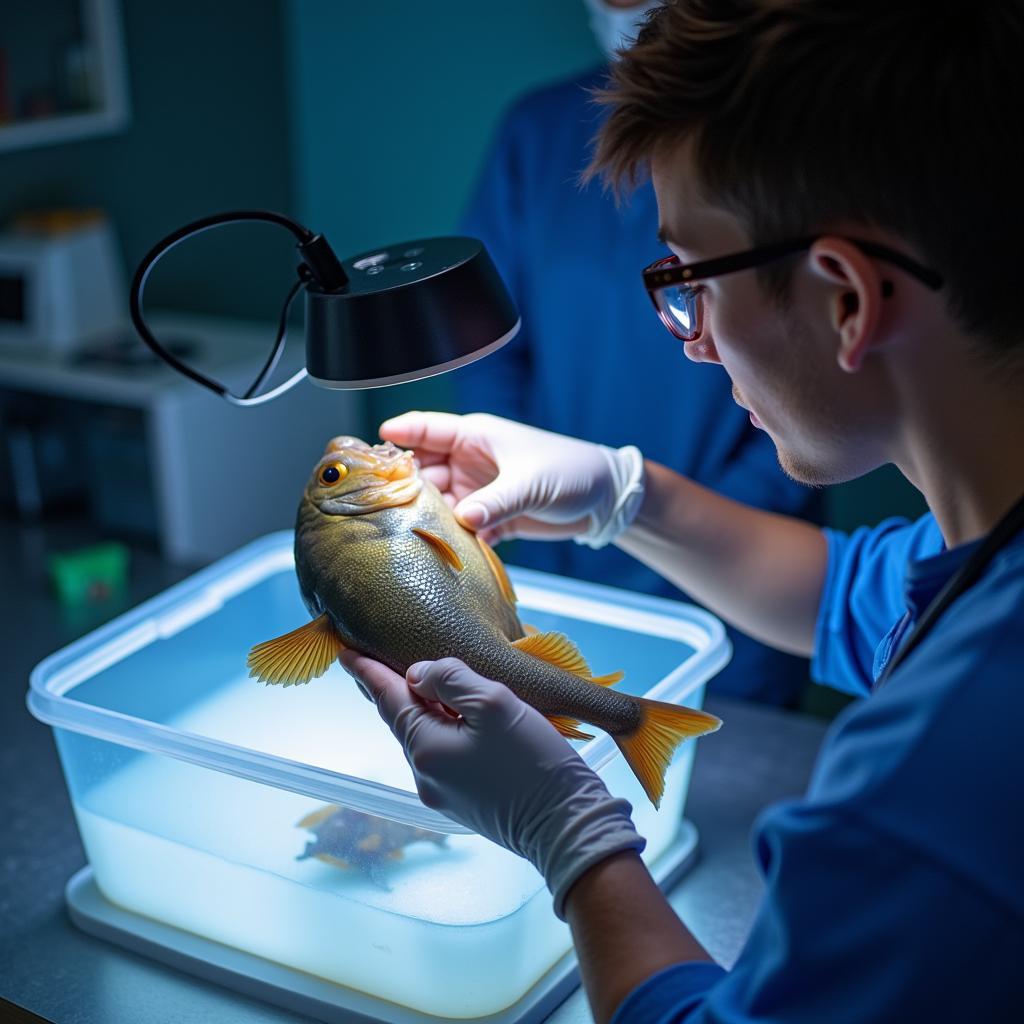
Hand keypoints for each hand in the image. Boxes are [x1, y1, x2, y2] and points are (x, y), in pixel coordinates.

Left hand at [340, 651, 644, 918]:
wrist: (567, 827)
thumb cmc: (533, 762)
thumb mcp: (492, 703)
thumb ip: (449, 679)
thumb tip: (417, 676)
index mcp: (425, 749)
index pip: (388, 699)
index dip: (367, 673)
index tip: (346, 655)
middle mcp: (425, 775)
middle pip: (404, 720)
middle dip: (394, 690)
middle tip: (377, 661)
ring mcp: (443, 794)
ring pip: (425, 738)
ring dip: (425, 711)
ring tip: (431, 685)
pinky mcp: (464, 804)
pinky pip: (443, 755)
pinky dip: (443, 731)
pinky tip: (460, 720)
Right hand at [379, 411, 644, 546]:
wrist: (605, 500)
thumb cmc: (572, 471)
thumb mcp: (532, 483)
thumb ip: (496, 502)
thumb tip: (463, 520)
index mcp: (476, 436)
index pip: (425, 430)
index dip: (396, 436)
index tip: (370, 451)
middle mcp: (470, 461)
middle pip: (423, 471)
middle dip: (404, 487)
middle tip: (381, 508)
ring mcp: (478, 490)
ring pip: (438, 503)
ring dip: (427, 518)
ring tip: (407, 535)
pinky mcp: (490, 517)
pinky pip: (461, 528)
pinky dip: (452, 538)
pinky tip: (441, 552)